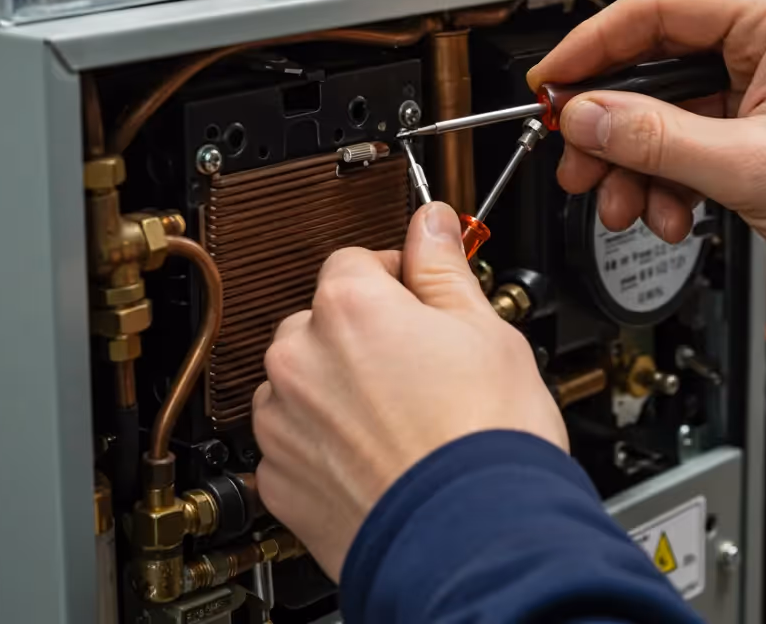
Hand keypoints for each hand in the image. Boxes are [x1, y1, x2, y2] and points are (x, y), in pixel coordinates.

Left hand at [251, 202, 566, 579]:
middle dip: (363, 336)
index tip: (421, 300)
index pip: (357, 260)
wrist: (473, 541)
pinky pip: (293, 444)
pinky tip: (376, 457)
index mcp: (350, 306)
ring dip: (336, 391)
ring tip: (400, 420)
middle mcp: (301, 358)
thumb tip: (432, 223)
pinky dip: (324, 447)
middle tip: (420, 368)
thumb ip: (444, 268)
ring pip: (301, 384)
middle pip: (322, 321)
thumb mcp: (485, 330)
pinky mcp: (280, 480)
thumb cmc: (485, 441)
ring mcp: (284, 422)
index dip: (397, 279)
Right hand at [530, 0, 765, 352]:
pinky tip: (668, 212)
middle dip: (614, 124)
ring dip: (640, 161)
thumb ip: (655, 139)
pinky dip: (673, 174)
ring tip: (625, 205)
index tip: (552, 87)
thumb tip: (585, 117)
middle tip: (577, 162)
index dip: (592, 48)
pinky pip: (698, 133)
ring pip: (672, 106)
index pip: (658, 7)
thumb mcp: (750, 168)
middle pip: (658, 61)